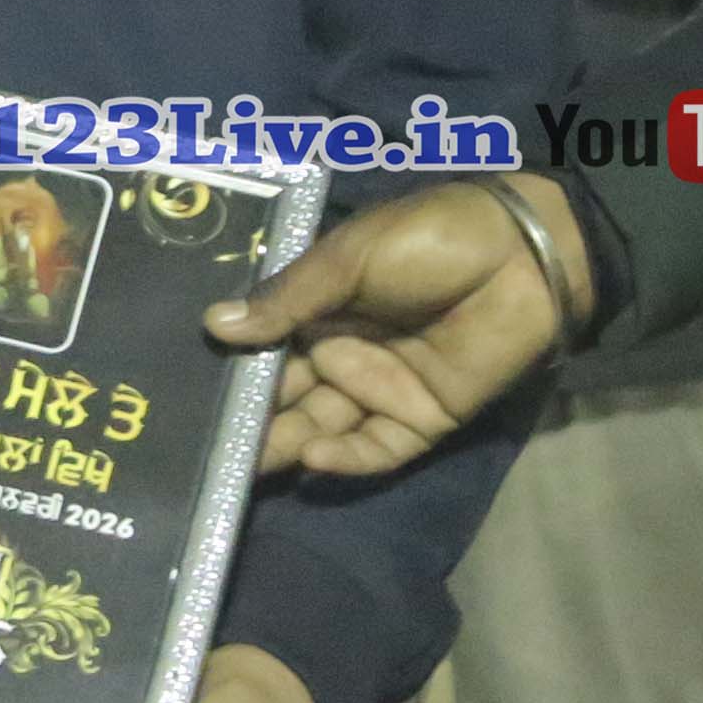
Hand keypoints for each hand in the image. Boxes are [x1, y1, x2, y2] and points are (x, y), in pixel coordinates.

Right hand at [209, 174, 577, 476]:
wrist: (521, 255)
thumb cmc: (429, 239)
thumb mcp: (347, 258)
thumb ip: (286, 299)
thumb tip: (211, 326)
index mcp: (316, 311)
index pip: (261, 350)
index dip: (227, 370)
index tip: (180, 392)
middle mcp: (339, 355)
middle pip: (283, 397)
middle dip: (245, 421)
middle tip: (197, 447)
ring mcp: (379, 390)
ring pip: (320, 427)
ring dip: (285, 446)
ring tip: (243, 464)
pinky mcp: (420, 419)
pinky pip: (375, 448)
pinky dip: (344, 458)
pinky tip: (313, 455)